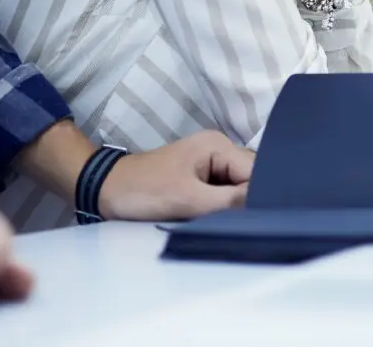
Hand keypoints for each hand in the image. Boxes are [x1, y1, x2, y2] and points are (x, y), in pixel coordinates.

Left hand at [100, 131, 253, 221]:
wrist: (105, 190)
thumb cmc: (143, 191)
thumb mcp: (187, 199)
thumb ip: (229, 202)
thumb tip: (266, 206)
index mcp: (218, 145)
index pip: (258, 171)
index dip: (262, 195)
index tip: (264, 221)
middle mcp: (219, 149)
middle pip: (252, 178)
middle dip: (252, 201)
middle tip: (251, 228)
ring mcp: (211, 164)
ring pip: (240, 188)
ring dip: (238, 207)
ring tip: (237, 226)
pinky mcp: (202, 179)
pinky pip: (225, 193)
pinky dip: (225, 208)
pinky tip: (223, 222)